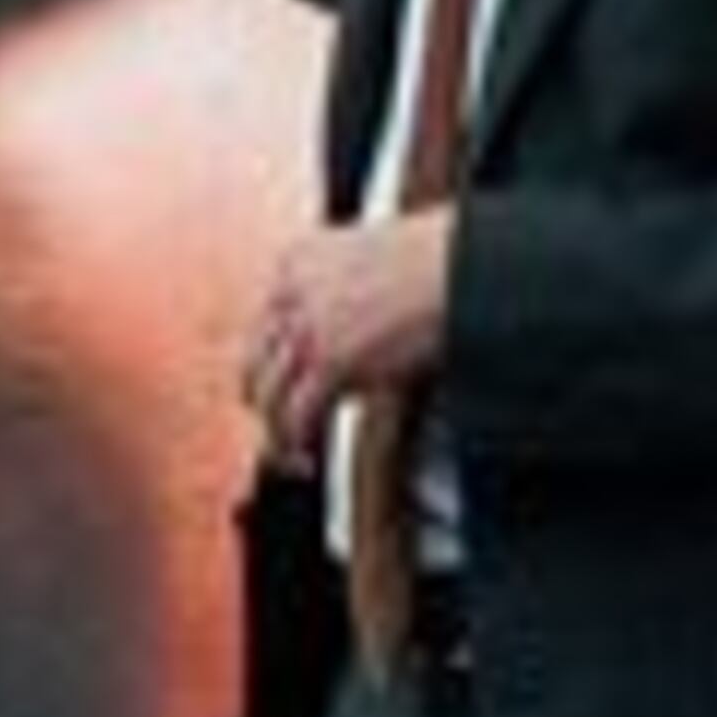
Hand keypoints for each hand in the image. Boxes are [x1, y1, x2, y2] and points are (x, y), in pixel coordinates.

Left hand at [241, 208, 453, 464]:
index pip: (264, 322)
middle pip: (255, 359)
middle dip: (264, 398)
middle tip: (279, 425)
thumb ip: (346, 299)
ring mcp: (309, 325)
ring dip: (277, 430)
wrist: (462, 265)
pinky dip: (297, 442)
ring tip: (291, 452)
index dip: (270, 363)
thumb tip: (349, 350)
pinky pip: (298, 415)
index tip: (282, 387)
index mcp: (298, 260)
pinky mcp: (332, 359)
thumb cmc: (439, 263)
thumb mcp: (373, 268)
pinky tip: (309, 457)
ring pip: (268, 394)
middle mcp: (293, 290)